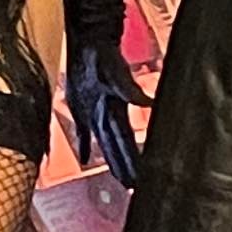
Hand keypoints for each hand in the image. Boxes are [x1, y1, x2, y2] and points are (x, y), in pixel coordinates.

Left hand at [62, 33, 145, 181]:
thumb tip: (149, 104)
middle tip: (134, 187)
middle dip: (126, 168)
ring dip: (112, 160)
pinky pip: (83, 132)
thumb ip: (130, 90)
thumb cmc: (103, 57)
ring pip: (105, 144)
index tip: (139, 180)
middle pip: (118, 148)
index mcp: (115, 113)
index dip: (132, 162)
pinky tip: (85, 157)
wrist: (90, 44)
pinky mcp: (82, 108)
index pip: (124, 143)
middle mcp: (107, 117)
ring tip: (121, 178)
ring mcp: (95, 113)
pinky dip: (84, 146)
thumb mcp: (116, 74)